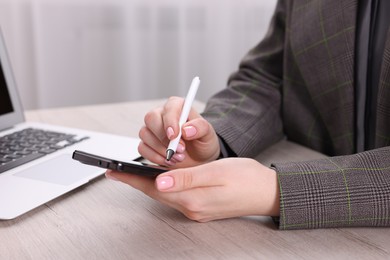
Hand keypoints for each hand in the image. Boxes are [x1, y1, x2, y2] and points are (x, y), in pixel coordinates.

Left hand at [106, 158, 279, 221]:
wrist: (268, 192)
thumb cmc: (247, 178)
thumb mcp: (216, 172)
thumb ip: (186, 178)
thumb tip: (158, 181)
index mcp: (193, 199)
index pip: (154, 188)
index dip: (132, 178)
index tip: (113, 171)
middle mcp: (192, 208)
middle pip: (156, 193)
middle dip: (135, 181)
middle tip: (117, 170)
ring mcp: (197, 210)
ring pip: (165, 195)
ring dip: (149, 183)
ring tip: (134, 172)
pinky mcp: (203, 207)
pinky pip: (176, 196)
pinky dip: (164, 187)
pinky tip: (161, 179)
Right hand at [138, 97, 219, 167]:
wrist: (199, 158)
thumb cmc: (202, 142)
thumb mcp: (208, 134)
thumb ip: (200, 127)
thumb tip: (186, 129)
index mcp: (177, 107)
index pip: (168, 108)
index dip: (169, 122)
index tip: (174, 135)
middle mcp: (162, 115)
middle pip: (151, 118)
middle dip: (164, 137)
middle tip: (179, 150)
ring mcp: (152, 130)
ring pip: (145, 134)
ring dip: (161, 149)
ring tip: (179, 157)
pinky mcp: (147, 144)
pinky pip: (142, 148)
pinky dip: (155, 157)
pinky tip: (169, 161)